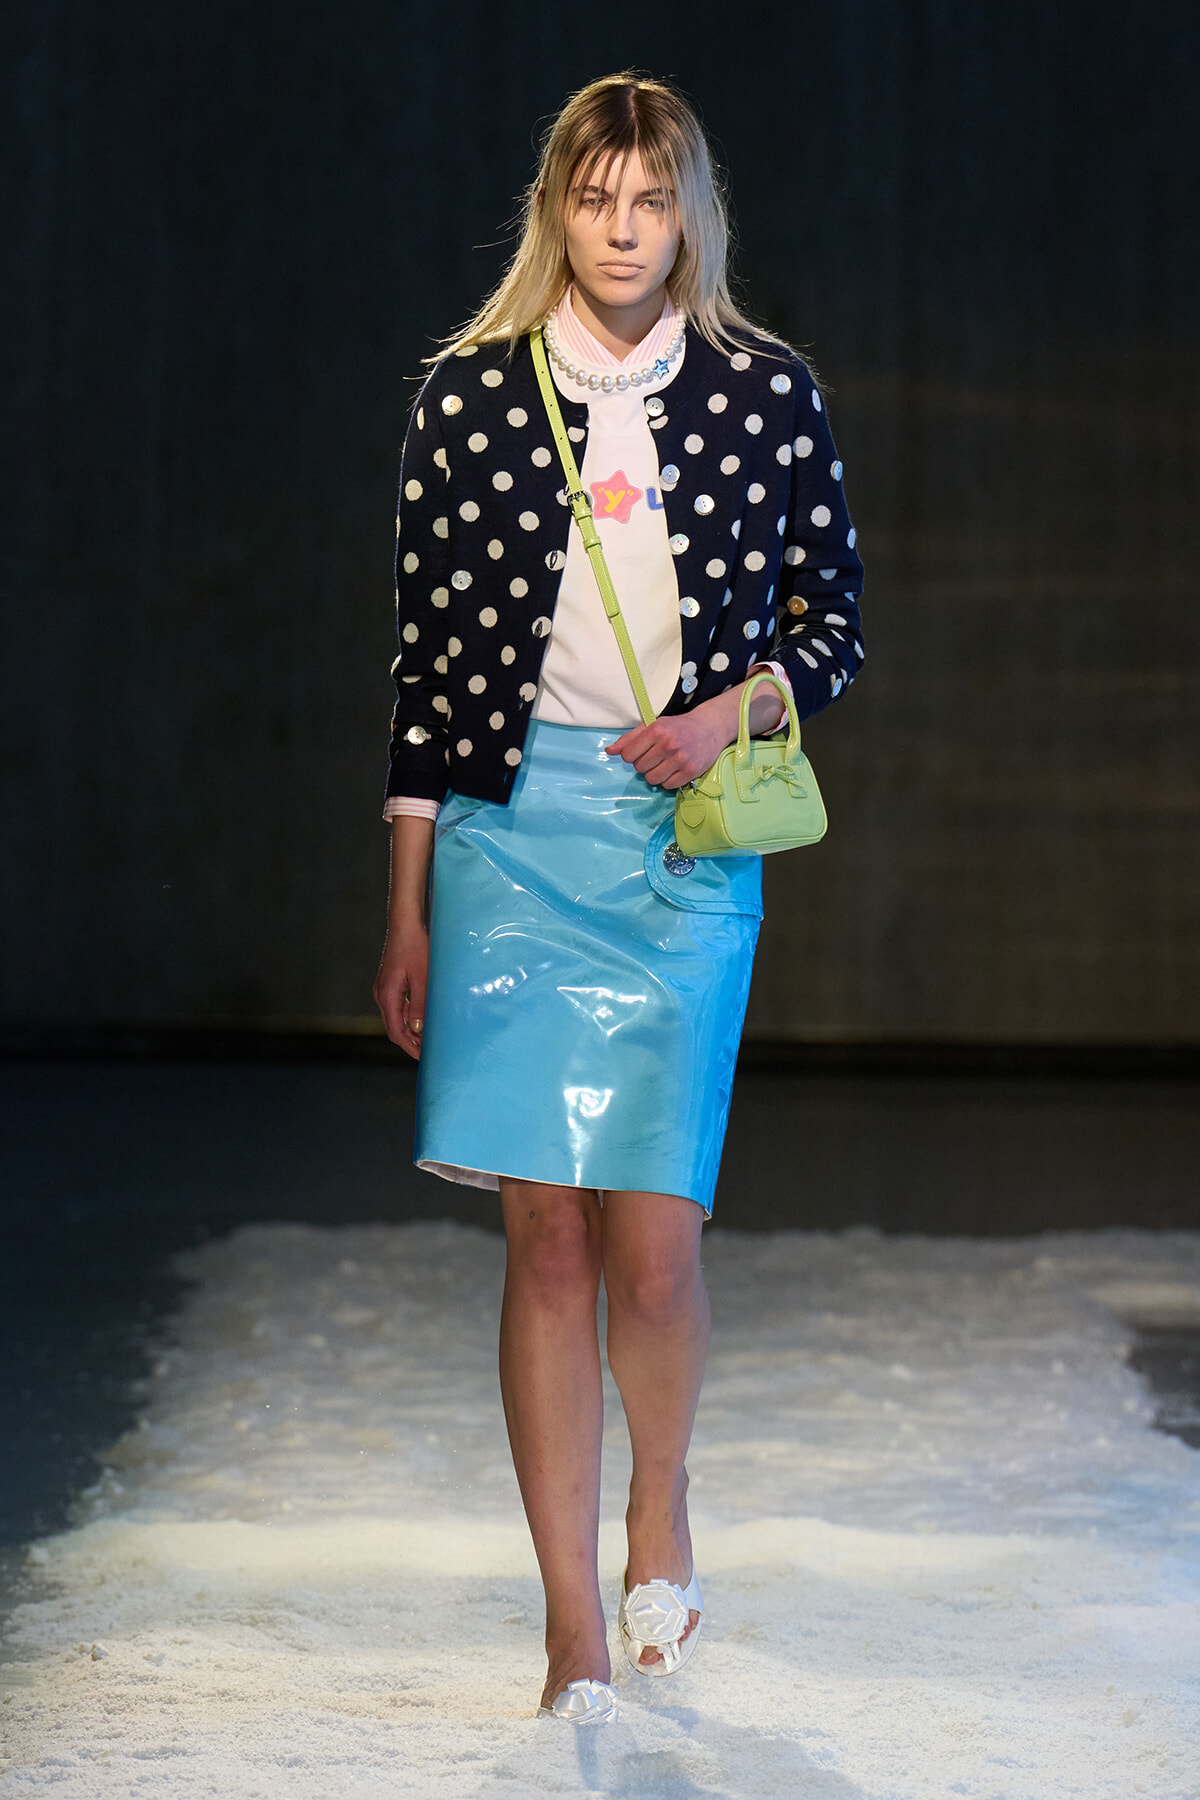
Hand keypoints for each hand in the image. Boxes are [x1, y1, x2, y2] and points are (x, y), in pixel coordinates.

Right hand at [373, 923, 429, 1059]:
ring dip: (409, 1031)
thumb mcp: (422, 978)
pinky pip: (396, 1008)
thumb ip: (420, 1005)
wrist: (405, 925)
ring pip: (394, 1019)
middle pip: (393, 1028)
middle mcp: (381, 995)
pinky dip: (407, 1018)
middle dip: (409, 1042)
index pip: (395, 1031)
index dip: (409, 1046)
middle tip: (426, 1053)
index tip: (422, 1057)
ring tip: (426, 1040)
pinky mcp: (389, 984)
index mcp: (387, 995)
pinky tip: (421, 1021)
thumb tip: (417, 1030)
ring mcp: (384, 989)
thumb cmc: (415, 948)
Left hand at [605, 691, 740, 787]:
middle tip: (656, 756)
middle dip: (644, 764)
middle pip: (639, 768)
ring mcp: (681, 759)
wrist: (709, 728)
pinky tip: (675, 769)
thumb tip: (610, 751)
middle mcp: (668, 744)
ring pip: (652, 779)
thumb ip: (629, 738)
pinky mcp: (691, 771)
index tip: (641, 752)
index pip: (628, 755)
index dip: (631, 756)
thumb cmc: (678, 727)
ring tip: (665, 764)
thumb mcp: (653, 725)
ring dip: (655, 774)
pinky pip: (668, 786)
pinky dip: (668, 780)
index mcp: (656, 730)